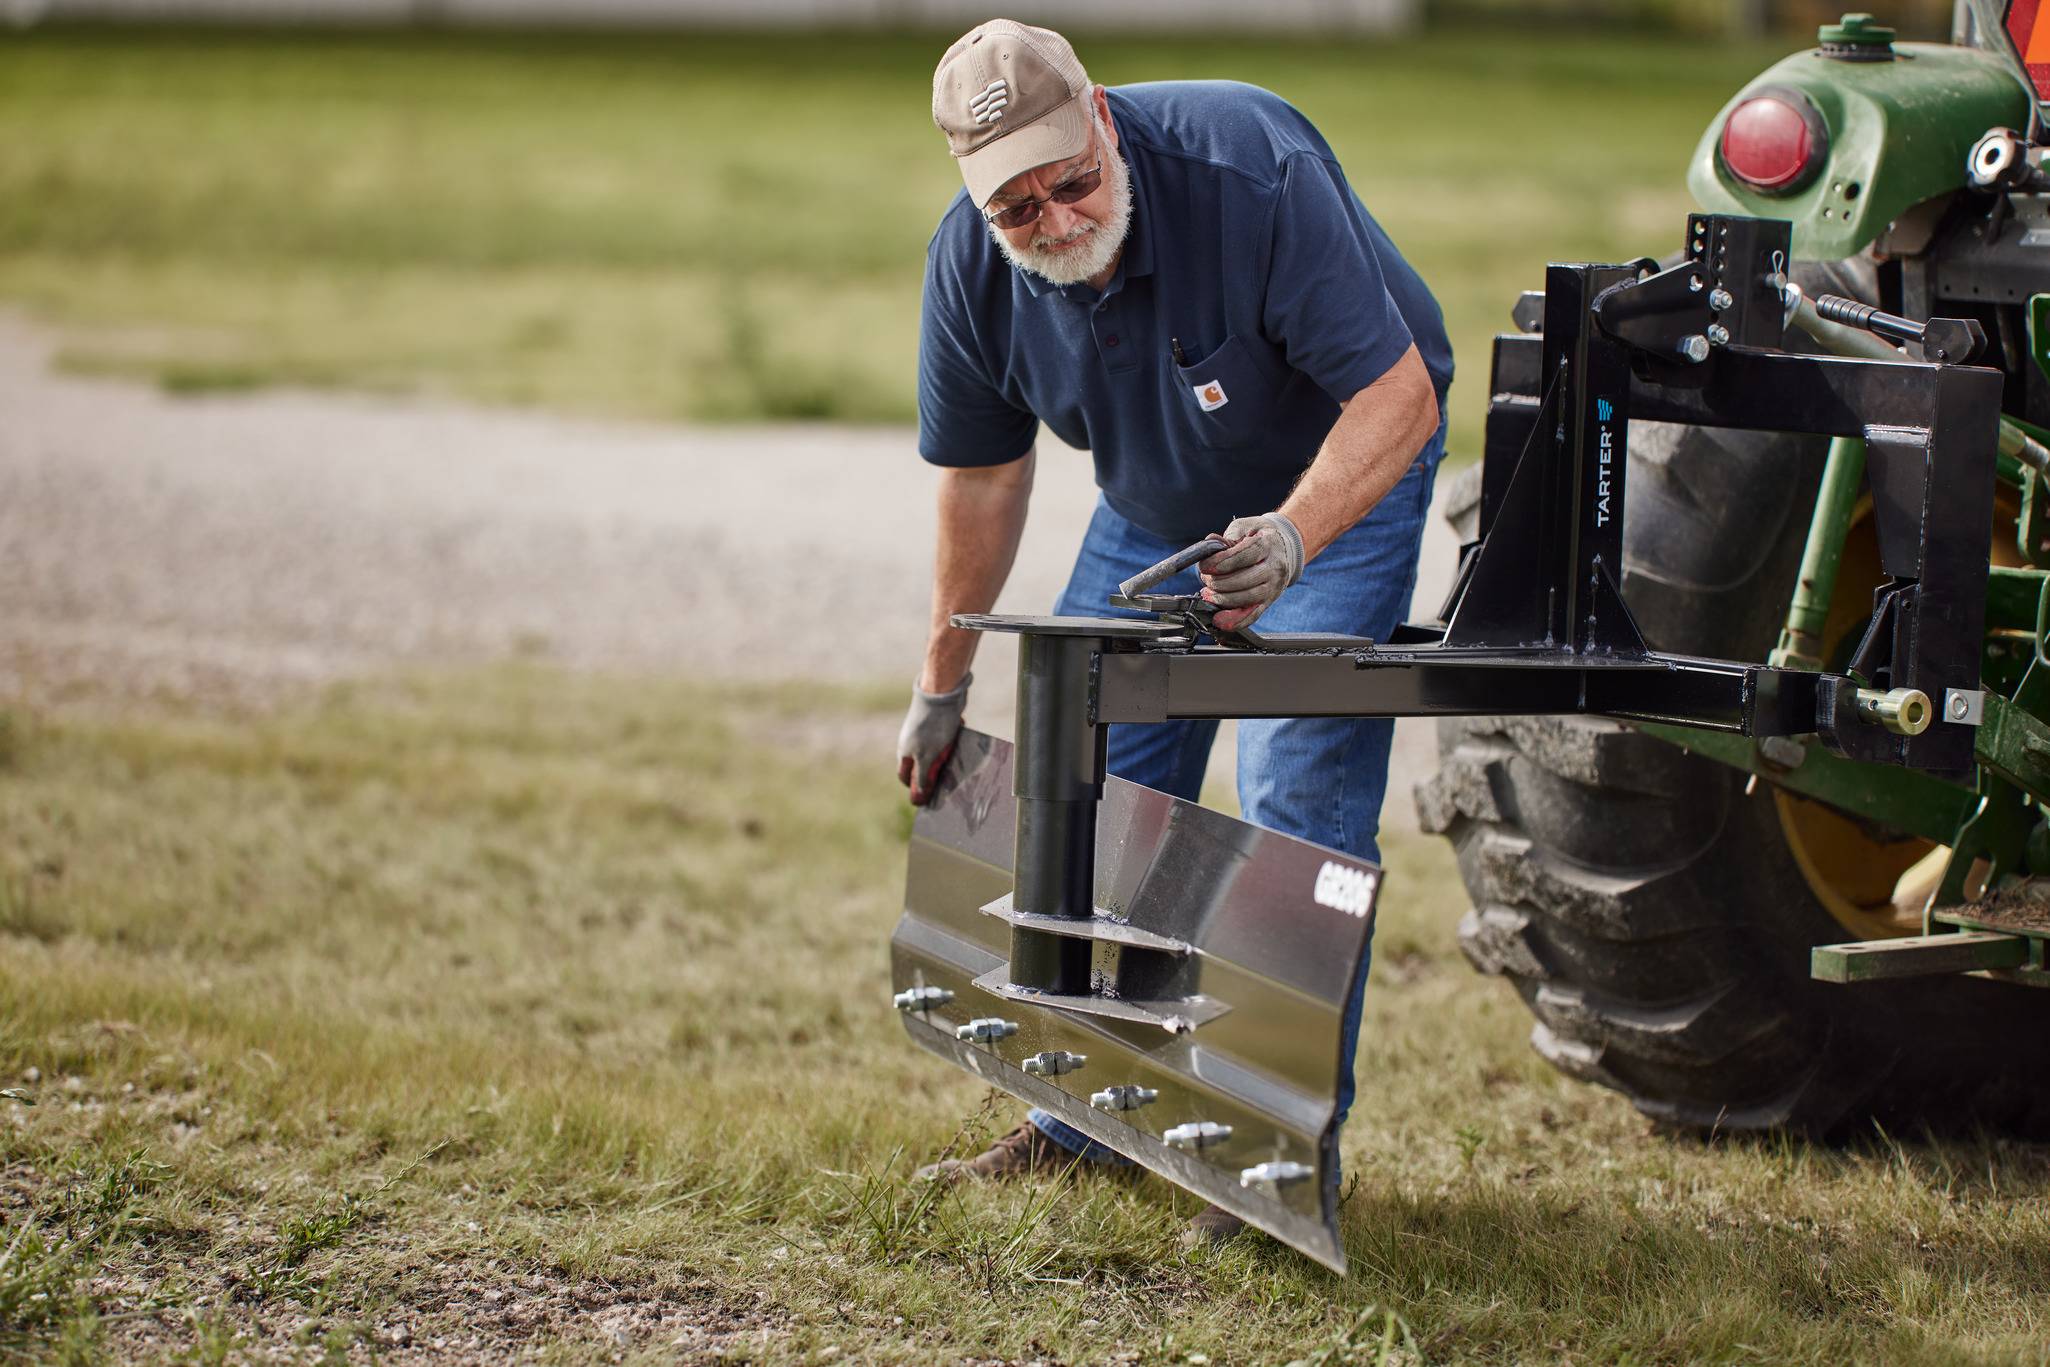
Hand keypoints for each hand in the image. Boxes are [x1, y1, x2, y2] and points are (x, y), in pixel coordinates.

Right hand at [897, 673, 970, 804]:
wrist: (941, 694)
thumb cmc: (932, 728)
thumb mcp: (927, 757)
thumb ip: (922, 776)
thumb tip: (917, 796)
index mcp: (904, 752)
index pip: (905, 776)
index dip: (914, 788)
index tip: (927, 799)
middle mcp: (911, 743)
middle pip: (920, 766)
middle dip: (932, 774)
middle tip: (945, 782)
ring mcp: (923, 733)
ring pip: (933, 753)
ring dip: (943, 759)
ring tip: (953, 762)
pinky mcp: (936, 725)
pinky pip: (943, 741)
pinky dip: (949, 744)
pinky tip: (957, 743)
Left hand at [1199, 512, 1303, 631]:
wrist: (1283, 547)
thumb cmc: (1258, 536)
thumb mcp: (1244, 527)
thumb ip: (1227, 537)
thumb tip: (1211, 546)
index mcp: (1268, 543)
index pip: (1247, 555)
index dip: (1223, 563)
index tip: (1205, 567)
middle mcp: (1275, 566)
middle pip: (1247, 579)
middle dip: (1220, 582)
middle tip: (1205, 580)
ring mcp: (1274, 585)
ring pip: (1250, 598)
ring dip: (1225, 600)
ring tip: (1209, 595)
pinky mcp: (1270, 600)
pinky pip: (1254, 614)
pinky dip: (1237, 620)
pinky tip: (1221, 621)